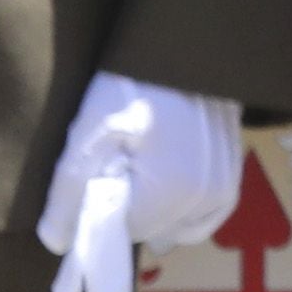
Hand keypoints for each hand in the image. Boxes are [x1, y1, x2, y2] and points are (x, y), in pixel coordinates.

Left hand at [36, 79, 244, 291]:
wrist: (185, 49)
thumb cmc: (132, 87)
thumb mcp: (87, 136)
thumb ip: (69, 194)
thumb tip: (56, 243)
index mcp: (171, 194)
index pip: (121, 233)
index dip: (99, 212)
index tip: (96, 181)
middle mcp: (207, 198)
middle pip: (151, 229)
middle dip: (128, 209)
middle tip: (117, 167)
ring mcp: (226, 184)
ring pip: (177, 225)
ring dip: (156, 211)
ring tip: (140, 170)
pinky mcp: (235, 170)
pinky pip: (206, 213)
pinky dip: (184, 211)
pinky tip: (167, 187)